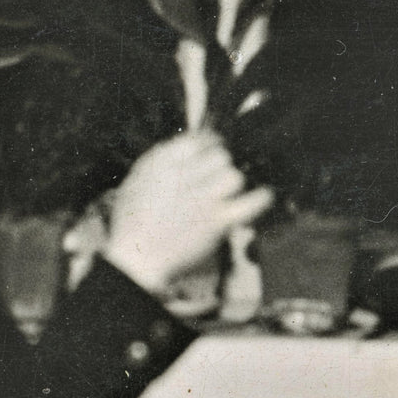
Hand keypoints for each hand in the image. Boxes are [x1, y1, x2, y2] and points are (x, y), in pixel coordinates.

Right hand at [102, 130, 272, 295]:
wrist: (135, 257)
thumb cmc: (132, 223)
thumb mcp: (138, 180)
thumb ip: (163, 160)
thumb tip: (189, 143)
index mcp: (164, 162)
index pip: (200, 139)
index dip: (211, 145)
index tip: (213, 152)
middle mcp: (185, 175)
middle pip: (221, 156)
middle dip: (221, 166)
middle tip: (217, 180)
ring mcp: (203, 198)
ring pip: (234, 176)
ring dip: (233, 183)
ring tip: (227, 194)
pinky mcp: (217, 221)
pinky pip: (250, 203)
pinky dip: (260, 199)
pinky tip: (264, 196)